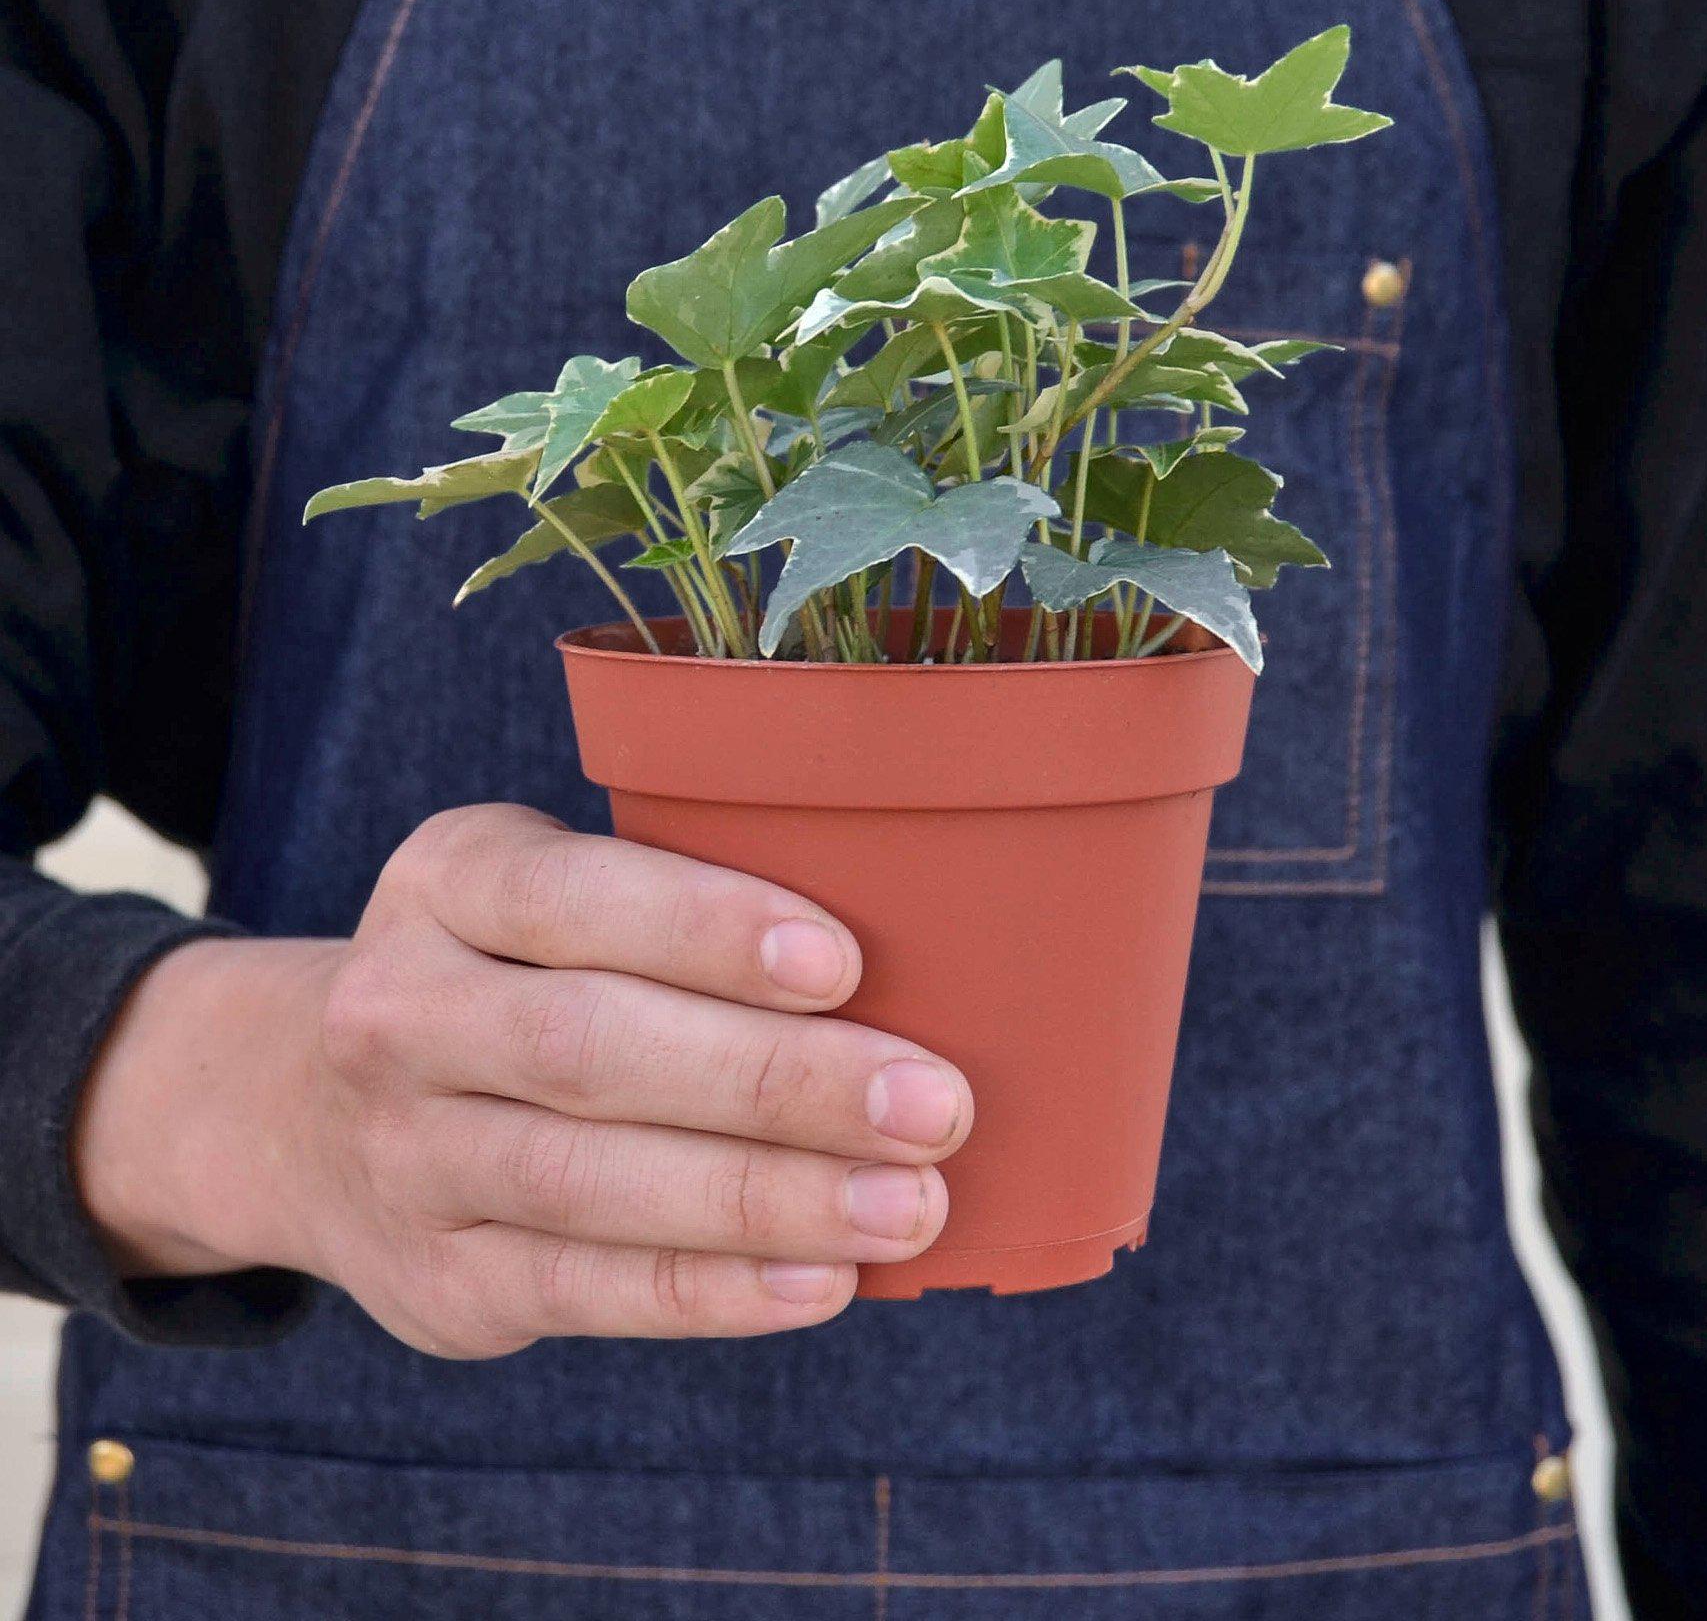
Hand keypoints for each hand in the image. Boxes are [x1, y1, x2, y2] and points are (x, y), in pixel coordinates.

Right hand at [74, 804, 971, 1353]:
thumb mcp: (555, 896)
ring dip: (763, 1199)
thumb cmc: (516, 972)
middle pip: (588, 1047)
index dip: (704, 927)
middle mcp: (399, 1010)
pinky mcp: (435, 1279)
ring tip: (907, 1205)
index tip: (843, 962)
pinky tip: (821, 1281)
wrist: (308, 1109)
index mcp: (450, 879)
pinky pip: (582, 1291)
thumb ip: (681, 909)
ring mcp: (403, 1155)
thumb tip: (918, 955)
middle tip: (932, 1105)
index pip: (571, 895)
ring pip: (588, 1183)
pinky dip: (710, 1293)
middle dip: (771, 1081)